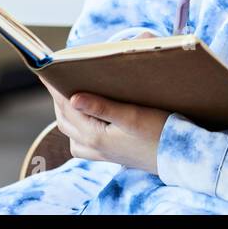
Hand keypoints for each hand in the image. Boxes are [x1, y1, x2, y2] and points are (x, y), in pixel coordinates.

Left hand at [41, 74, 169, 174]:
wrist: (179, 157)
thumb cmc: (160, 132)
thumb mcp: (133, 115)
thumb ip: (102, 107)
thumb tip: (73, 97)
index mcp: (94, 135)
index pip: (67, 106)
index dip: (56, 88)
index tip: (48, 71)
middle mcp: (93, 146)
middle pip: (65, 119)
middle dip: (58, 98)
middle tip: (57, 79)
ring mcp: (100, 153)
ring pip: (70, 132)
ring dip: (65, 114)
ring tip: (68, 96)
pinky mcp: (109, 156)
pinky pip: (81, 145)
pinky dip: (76, 130)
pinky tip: (84, 123)